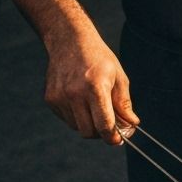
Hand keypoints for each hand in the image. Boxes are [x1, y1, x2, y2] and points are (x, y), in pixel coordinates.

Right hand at [43, 27, 138, 144]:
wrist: (70, 41)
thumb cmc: (99, 59)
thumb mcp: (118, 77)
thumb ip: (124, 103)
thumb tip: (131, 124)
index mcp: (95, 88)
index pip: (104, 124)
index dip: (113, 137)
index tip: (118, 140)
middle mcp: (74, 94)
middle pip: (89, 131)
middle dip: (101, 133)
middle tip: (110, 126)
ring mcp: (59, 97)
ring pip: (77, 127)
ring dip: (89, 124)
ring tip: (96, 108)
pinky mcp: (50, 99)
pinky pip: (66, 119)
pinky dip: (77, 117)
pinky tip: (82, 101)